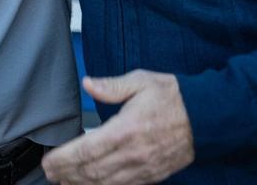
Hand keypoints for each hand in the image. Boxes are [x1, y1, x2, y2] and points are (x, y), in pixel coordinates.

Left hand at [42, 71, 194, 184]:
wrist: (207, 117)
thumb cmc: (173, 97)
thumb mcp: (141, 81)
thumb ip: (112, 85)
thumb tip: (88, 83)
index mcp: (126, 129)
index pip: (86, 150)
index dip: (64, 159)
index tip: (49, 160)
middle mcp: (132, 154)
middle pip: (91, 171)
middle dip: (66, 174)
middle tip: (49, 173)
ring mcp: (142, 168)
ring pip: (104, 183)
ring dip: (81, 184)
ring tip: (63, 181)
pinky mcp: (152, 175)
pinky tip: (91, 184)